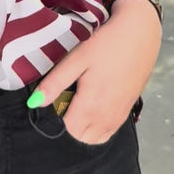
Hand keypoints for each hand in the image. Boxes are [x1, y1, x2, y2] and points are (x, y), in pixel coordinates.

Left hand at [30, 0, 161, 144]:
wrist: (140, 34)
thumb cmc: (107, 44)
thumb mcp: (77, 58)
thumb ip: (55, 83)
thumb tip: (33, 104)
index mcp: (91, 106)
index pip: (65, 132)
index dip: (52, 122)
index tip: (48, 106)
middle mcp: (106, 118)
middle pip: (78, 138)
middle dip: (65, 127)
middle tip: (59, 103)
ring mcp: (118, 118)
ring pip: (93, 139)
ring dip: (80, 130)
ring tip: (73, 105)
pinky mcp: (126, 112)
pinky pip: (107, 133)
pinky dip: (95, 129)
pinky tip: (90, 109)